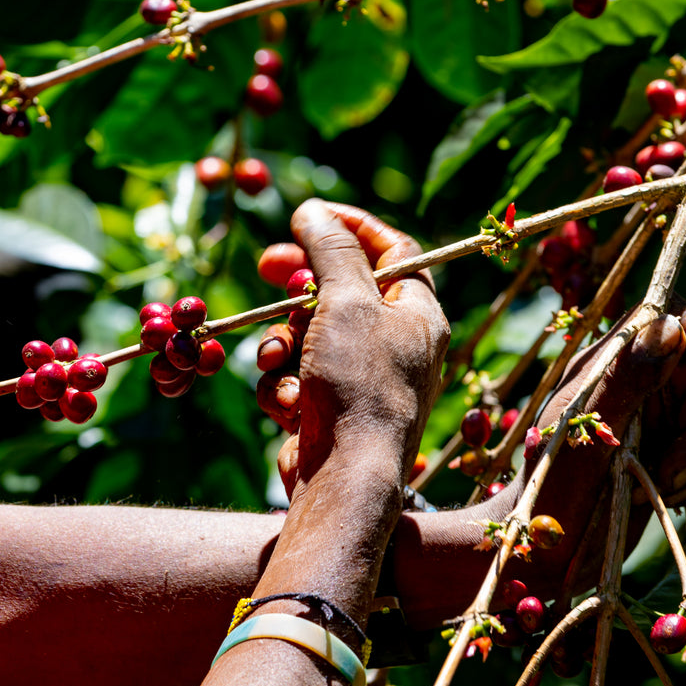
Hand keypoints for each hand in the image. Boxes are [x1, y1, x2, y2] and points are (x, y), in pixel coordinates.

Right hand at [257, 200, 449, 495]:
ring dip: (281, 344)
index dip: (352, 226)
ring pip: (306, 336)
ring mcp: (360, 379)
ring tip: (278, 362)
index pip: (393, 250)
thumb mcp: (345, 300)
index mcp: (417, 314)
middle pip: (340, 291)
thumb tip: (313, 210)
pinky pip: (293, 377)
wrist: (346, 476)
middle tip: (268, 266)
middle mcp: (394, 344)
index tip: (312, 215)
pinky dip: (281, 385)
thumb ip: (330, 250)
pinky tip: (286, 403)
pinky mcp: (327, 410)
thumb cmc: (359, 382)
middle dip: (298, 286)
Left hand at [498, 299, 685, 594]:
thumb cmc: (548, 485)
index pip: (668, 315)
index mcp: (607, 362)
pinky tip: (670, 496)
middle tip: (671, 463)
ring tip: (662, 483)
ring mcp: (655, 421)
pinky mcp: (669, 458)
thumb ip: (626, 376)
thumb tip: (669, 324)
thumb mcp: (584, 428)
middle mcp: (635, 384)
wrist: (542, 549)